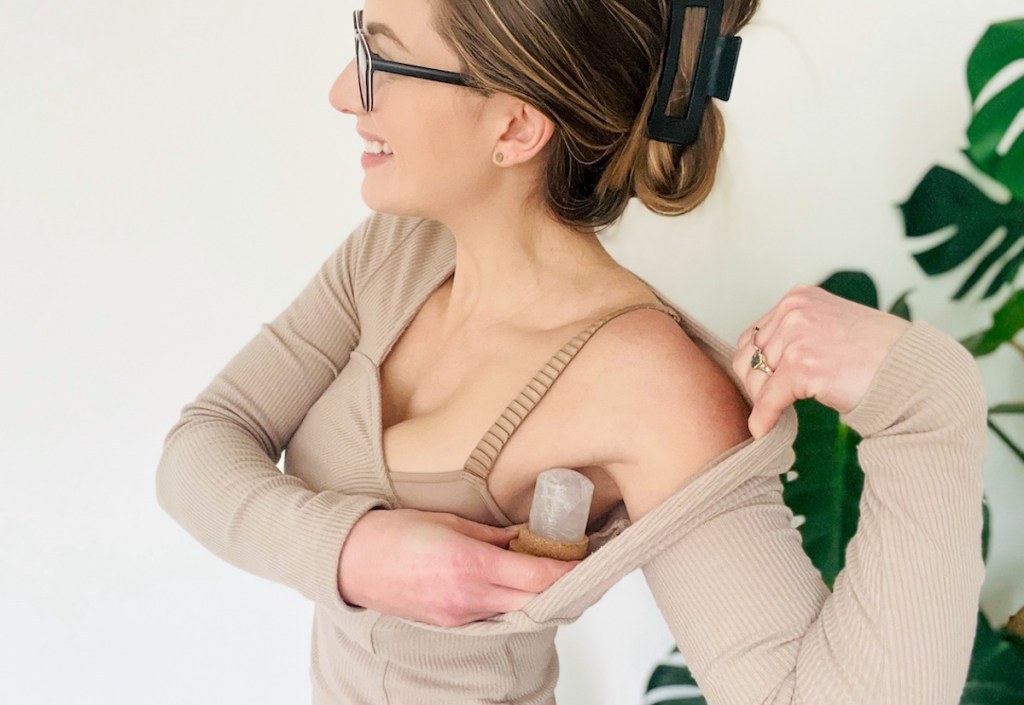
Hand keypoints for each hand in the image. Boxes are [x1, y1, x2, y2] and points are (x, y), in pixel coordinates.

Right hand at [337, 508, 578, 626]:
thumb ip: (491, 534)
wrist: (352, 562)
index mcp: (470, 564)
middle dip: (556, 585)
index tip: (582, 559)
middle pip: (533, 600)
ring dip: (532, 594)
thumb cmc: (392, 535)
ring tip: (540, 570)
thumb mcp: (448, 522)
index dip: (565, 570)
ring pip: (514, 610)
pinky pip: (491, 615)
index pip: (536, 576)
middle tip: (571, 565)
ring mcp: (459, 615)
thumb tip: (521, 536)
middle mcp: (468, 596)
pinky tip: (508, 583)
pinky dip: (506, 600)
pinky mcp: (449, 623)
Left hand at [732, 285, 911, 438]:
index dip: (757, 366)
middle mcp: (794, 310)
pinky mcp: (802, 365)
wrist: (915, 372)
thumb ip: (798, 335)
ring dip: (765, 401)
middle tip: (774, 404)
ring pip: (755, 379)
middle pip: (749, 357)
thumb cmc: (880, 355)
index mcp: (798, 298)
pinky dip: (763, 418)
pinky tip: (764, 431)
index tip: (768, 386)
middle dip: (758, 384)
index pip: (754, 336)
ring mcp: (797, 336)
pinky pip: (768, 399)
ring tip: (781, 413)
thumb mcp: (830, 328)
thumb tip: (761, 362)